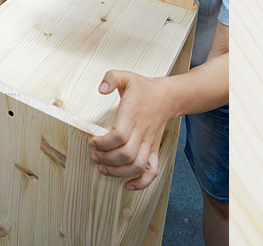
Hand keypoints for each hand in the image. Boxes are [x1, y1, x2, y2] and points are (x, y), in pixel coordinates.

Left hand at [89, 70, 174, 190]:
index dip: (103, 143)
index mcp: (133, 114)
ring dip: (117, 172)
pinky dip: (141, 183)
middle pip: (125, 154)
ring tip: (103, 169)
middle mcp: (142, 130)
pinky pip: (152, 171)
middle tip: (94, 156)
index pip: (119, 135)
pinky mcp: (154, 149)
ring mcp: (150, 142)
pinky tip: (128, 186)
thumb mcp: (126, 76)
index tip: (92, 141)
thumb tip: (101, 89)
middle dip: (105, 159)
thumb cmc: (144, 88)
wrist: (169, 96)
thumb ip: (111, 78)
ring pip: (136, 165)